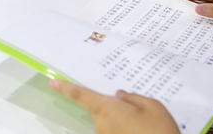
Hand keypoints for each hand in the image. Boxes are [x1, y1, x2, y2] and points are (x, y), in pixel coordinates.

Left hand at [49, 80, 180, 133]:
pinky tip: (141, 130)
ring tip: (145, 123)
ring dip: (121, 119)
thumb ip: (133, 97)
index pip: (81, 96)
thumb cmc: (159, 130)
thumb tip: (120, 96)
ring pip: (109, 121)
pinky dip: (125, 129)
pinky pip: (115, 131)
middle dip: (112, 105)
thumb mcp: (152, 106)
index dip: (66, 88)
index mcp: (108, 109)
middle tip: (136, 107)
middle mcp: (103, 124)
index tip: (52, 82)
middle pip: (100, 108)